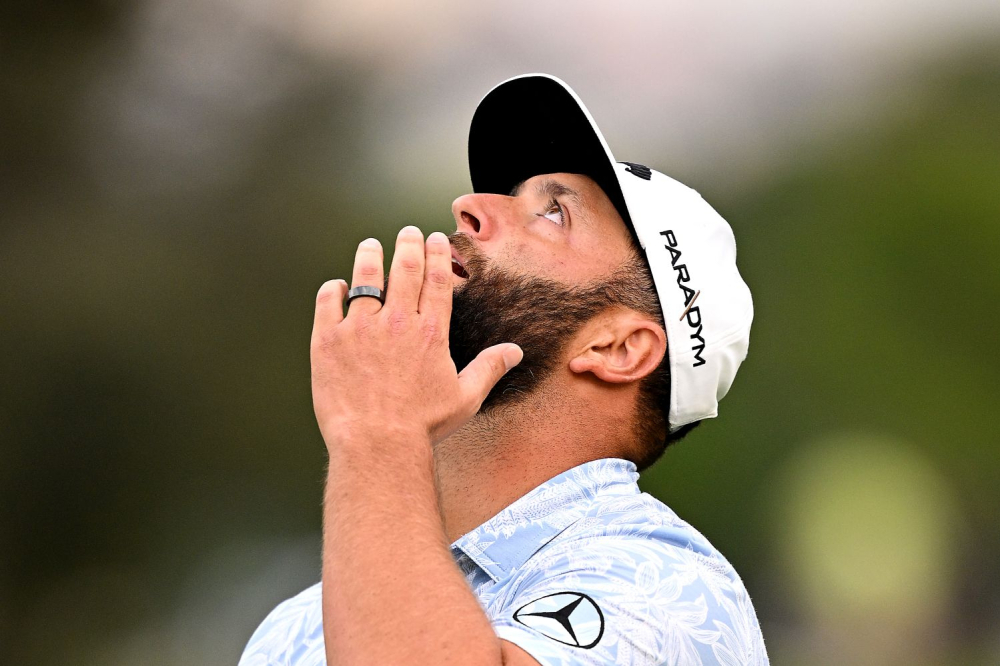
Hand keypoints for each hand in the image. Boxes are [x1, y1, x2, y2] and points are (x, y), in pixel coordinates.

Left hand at [310, 227, 522, 449]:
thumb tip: (514, 352)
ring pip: (364, 277)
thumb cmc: (421, 426)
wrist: (377, 444)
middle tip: (407, 232)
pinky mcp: (328, 340)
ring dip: (369, 256)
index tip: (436, 239)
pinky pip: (327, 302)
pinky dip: (332, 289)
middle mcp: (396, 322)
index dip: (437, 254)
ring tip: (370, 245)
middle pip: (404, 269)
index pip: (436, 280)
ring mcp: (359, 328)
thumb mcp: (465, 398)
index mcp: (430, 332)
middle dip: (407, 244)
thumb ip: (489, 368)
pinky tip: (336, 285)